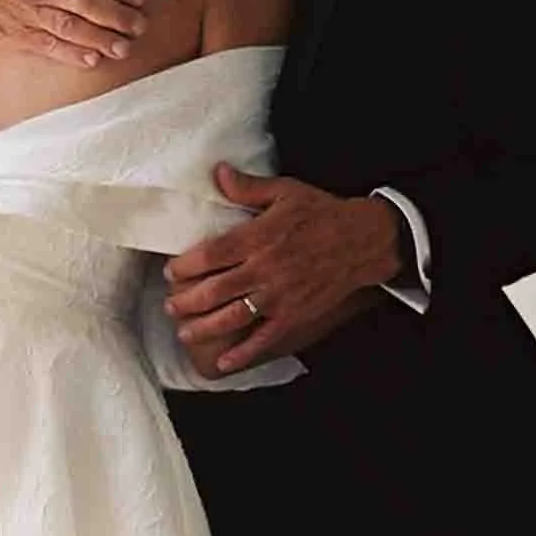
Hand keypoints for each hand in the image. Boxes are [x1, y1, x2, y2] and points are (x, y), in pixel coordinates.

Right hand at [0, 0, 147, 65]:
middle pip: (88, 2)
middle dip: (119, 16)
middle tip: (140, 25)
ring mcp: (29, 12)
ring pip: (73, 27)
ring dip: (102, 38)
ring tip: (125, 47)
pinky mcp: (16, 33)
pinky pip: (49, 46)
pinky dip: (72, 53)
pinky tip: (93, 59)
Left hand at [164, 166, 406, 376]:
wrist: (364, 240)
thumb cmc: (322, 213)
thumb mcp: (285, 191)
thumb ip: (248, 187)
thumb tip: (217, 172)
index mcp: (258, 237)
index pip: (210, 255)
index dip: (185, 266)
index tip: (172, 272)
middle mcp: (265, 269)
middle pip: (214, 290)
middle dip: (187, 301)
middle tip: (171, 306)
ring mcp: (279, 295)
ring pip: (232, 317)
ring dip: (204, 327)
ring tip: (185, 332)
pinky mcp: (295, 314)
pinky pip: (264, 338)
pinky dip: (243, 353)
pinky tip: (224, 363)